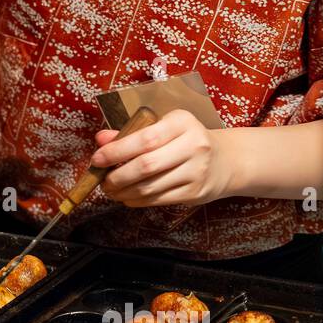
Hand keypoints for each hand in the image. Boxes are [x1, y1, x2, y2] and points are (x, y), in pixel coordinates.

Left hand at [90, 109, 236, 207]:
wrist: (225, 160)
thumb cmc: (184, 140)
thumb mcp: (163, 127)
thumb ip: (131, 133)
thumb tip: (101, 139)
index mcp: (182, 122)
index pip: (145, 138)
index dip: (117, 151)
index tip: (97, 159)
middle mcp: (193, 145)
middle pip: (146, 165)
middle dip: (117, 176)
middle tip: (103, 181)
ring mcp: (196, 171)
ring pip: (150, 187)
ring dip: (124, 191)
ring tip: (111, 190)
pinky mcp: (196, 192)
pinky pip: (158, 199)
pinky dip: (137, 200)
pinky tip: (127, 197)